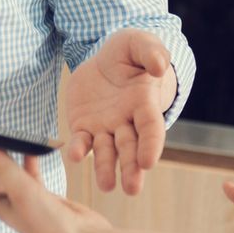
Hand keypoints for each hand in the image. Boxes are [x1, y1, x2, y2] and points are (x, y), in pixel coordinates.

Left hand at [63, 29, 176, 194]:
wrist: (104, 59)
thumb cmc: (129, 52)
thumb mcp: (140, 43)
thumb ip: (151, 53)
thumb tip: (159, 66)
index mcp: (145, 104)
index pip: (151, 128)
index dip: (151, 145)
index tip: (148, 162)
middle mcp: (127, 122)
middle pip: (131, 148)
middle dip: (131, 169)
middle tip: (132, 189)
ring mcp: (105, 127)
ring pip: (107, 152)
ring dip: (106, 169)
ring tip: (107, 186)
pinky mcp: (84, 126)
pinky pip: (81, 141)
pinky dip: (78, 150)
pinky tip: (74, 156)